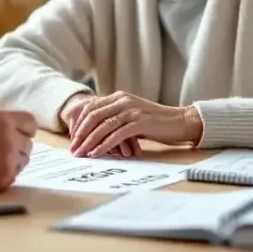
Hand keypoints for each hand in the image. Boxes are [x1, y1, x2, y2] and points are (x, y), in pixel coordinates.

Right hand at [0, 108, 36, 193]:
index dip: (24, 129)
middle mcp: (9, 137)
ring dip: (13, 161)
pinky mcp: (4, 178)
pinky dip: (5, 174)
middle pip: (28, 144)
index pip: (30, 123)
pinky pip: (15, 175)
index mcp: (2, 118)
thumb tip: (16, 124)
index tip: (18, 134)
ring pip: (23, 161)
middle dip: (17, 146)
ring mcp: (8, 159)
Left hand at [69, 92, 202, 156]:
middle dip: (80, 134)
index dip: (79, 124)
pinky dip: (104, 145)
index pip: (91, 108)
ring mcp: (131, 110)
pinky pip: (116, 134)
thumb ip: (115, 118)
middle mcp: (123, 101)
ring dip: (89, 141)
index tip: (72, 139)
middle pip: (93, 116)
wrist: (180, 121)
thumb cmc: (155, 122)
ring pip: (102, 125)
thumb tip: (94, 132)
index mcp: (119, 97)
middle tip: (73, 149)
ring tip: (81, 154)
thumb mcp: (132, 115)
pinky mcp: (139, 122)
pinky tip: (96, 153)